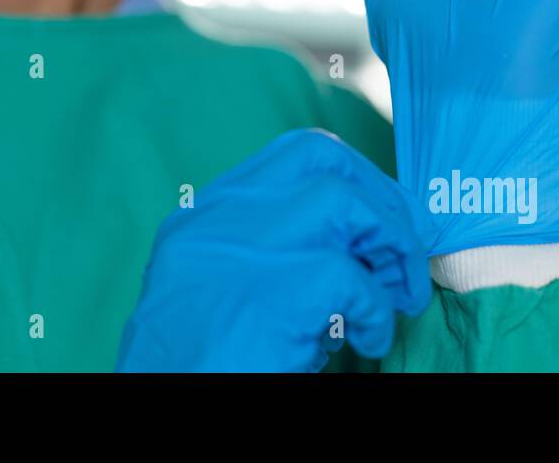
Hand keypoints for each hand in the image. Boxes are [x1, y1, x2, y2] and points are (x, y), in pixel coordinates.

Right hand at [116, 129, 433, 371]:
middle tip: (405, 247)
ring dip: (390, 244)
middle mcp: (219, 221)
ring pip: (343, 202)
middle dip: (380, 197)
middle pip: (322, 160)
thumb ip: (262, 250)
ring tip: (398, 295)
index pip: (294, 156)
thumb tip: (352, 241)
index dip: (352, 175)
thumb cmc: (191, 361)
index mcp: (202, 218)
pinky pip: (353, 281)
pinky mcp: (275, 298)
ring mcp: (245, 252)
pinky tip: (369, 339)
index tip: (381, 210)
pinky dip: (377, 311)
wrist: (153, 402)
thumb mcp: (210, 285)